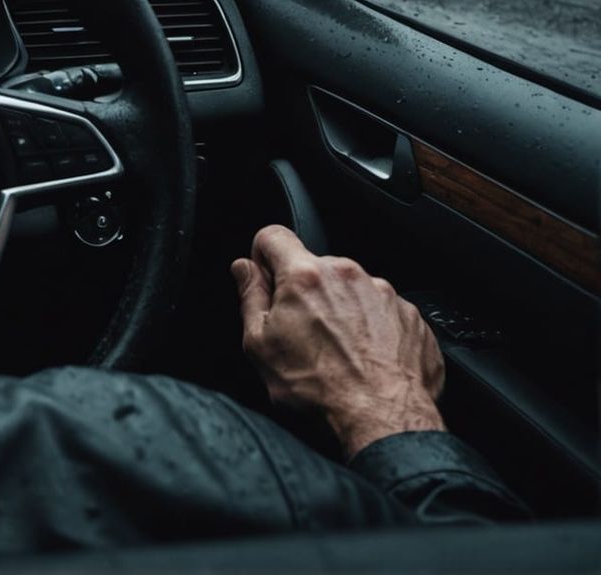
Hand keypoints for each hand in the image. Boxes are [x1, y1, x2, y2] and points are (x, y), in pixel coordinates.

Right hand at [232, 225, 444, 457]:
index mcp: (305, 276)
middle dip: (304, 290)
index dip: (263, 255)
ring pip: (349, 289)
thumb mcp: (261, 345)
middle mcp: (347, 274)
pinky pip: (381, 311)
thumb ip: (249, 296)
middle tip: (302, 332)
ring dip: (340, 309)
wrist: (384, 420)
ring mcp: (384, 293)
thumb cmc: (321, 388)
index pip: (273, 235)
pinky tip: (365, 359)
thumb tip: (244, 270)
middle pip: (314, 266)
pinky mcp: (410, 316)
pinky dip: (371, 328)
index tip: (266, 280)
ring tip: (339, 352)